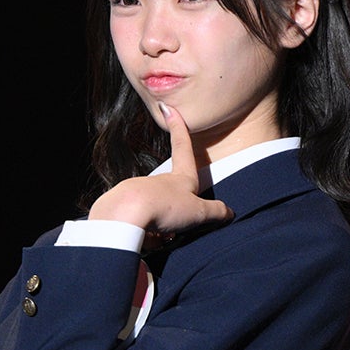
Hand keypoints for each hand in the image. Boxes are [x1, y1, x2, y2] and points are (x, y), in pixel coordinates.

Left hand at [86, 104, 233, 236]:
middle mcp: (157, 181)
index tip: (169, 108)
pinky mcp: (121, 207)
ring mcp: (137, 192)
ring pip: (154, 210)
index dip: (179, 128)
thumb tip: (228, 212)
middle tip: (176, 228)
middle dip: (174, 211)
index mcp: (179, 178)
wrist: (124, 216)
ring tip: (160, 237)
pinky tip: (145, 240)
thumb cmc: (163, 208)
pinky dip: (144, 233)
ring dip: (159, 226)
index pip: (182, 148)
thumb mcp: (198, 212)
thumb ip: (215, 212)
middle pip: (170, 192)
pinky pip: (137, 223)